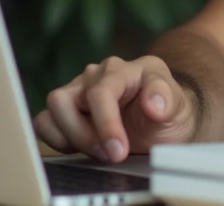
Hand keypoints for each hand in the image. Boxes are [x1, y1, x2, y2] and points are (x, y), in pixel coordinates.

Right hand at [33, 55, 196, 163]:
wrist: (163, 123)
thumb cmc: (168, 110)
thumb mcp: (178, 106)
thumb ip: (168, 99)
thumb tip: (154, 104)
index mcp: (123, 69)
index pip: (100, 93)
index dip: (105, 124)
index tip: (118, 151)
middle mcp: (96, 76)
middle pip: (64, 100)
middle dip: (84, 134)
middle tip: (111, 154)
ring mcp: (78, 91)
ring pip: (51, 110)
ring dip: (71, 138)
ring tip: (99, 152)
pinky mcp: (67, 111)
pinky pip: (44, 122)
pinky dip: (56, 139)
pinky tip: (81, 147)